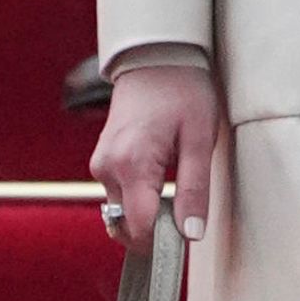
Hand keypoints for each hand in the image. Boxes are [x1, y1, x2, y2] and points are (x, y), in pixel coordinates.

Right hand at [91, 62, 223, 244]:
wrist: (156, 57)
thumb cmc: (182, 91)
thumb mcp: (199, 140)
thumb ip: (194, 190)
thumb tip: (190, 235)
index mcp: (131, 164)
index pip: (139, 228)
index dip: (163, 243)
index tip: (186, 240)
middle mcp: (107, 168)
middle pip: (126, 226)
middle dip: (154, 232)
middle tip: (185, 216)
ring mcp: (100, 164)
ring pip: (121, 213)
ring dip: (146, 216)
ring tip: (174, 191)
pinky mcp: (102, 161)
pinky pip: (118, 196)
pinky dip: (138, 200)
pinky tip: (161, 180)